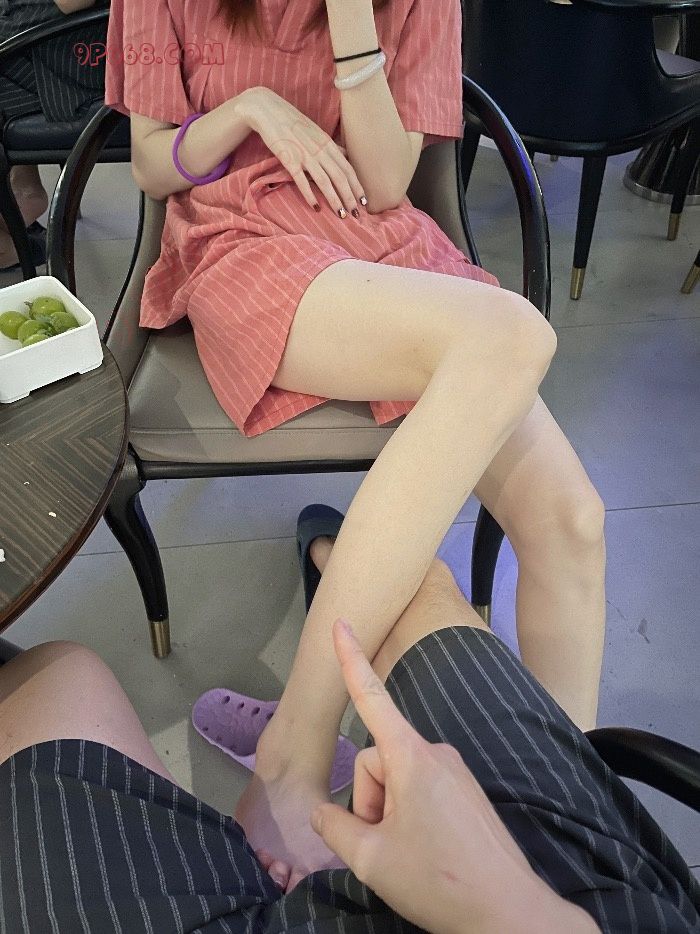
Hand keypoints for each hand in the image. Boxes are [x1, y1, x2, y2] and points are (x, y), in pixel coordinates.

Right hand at [235, 87, 365, 216]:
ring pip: (324, 181)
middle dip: (350, 197)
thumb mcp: (316, 131)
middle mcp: (320, 150)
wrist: (268, 111)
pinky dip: (310, 195)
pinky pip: (302, 181)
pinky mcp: (289, 159)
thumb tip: (345, 154)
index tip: (364, 201)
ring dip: (334, 200)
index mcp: (328, 143)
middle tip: (357, 215)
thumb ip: (330, 145)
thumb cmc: (293, 122)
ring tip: (341, 215)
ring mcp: (304, 155)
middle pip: (340, 177)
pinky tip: (317, 208)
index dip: (357, 185)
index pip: (348, 168)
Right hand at [311, 620, 599, 933]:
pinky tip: (425, 852)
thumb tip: (322, 813)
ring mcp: (455, 771)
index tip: (340, 622)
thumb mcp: (371, 860)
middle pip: (376, 762)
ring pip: (398, 779)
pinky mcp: (466, 791)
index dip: (350, 660)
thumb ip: (334, 828)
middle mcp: (435, 753)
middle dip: (369, 801)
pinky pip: (422, 790)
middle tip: (384, 846)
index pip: (371, 698)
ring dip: (389, 812)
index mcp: (411, 757)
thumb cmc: (439, 880)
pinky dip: (411, 816)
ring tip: (408, 854)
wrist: (511, 914)